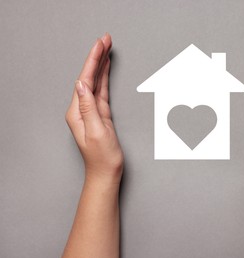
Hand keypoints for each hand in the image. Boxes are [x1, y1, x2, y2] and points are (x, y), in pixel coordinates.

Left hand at [65, 33, 123, 183]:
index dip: (93, 61)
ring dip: (100, 64)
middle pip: (88, 77)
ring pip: (95, 82)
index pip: (84, 80)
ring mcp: (90, 111)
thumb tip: (82, 84)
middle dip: (97, 57)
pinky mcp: (99, 114)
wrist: (106, 172)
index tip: (101, 44)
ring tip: (106, 48)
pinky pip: (101, 90)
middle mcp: (81, 109)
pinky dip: (104, 77)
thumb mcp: (97, 132)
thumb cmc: (102, 157)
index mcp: (77, 112)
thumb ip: (89, 107)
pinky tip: (106, 69)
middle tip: (106, 39)